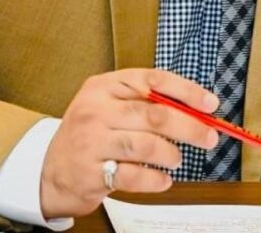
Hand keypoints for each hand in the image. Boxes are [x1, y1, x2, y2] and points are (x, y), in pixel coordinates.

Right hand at [40, 69, 218, 218]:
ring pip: (145, 146)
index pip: (152, 80)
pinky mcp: (91, 173)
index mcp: (104, 85)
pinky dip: (155, 180)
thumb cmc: (90, 133)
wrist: (50, 169)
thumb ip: (144, 102)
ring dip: (170, 154)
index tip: (210, 104)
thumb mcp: (109, 104)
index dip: (186, 91)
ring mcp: (91, 142)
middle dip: (189, 127)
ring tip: (176, 158)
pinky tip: (162, 180)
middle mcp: (95, 110)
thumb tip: (194, 109)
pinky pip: (133, 177)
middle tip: (209, 137)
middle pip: (153, 114)